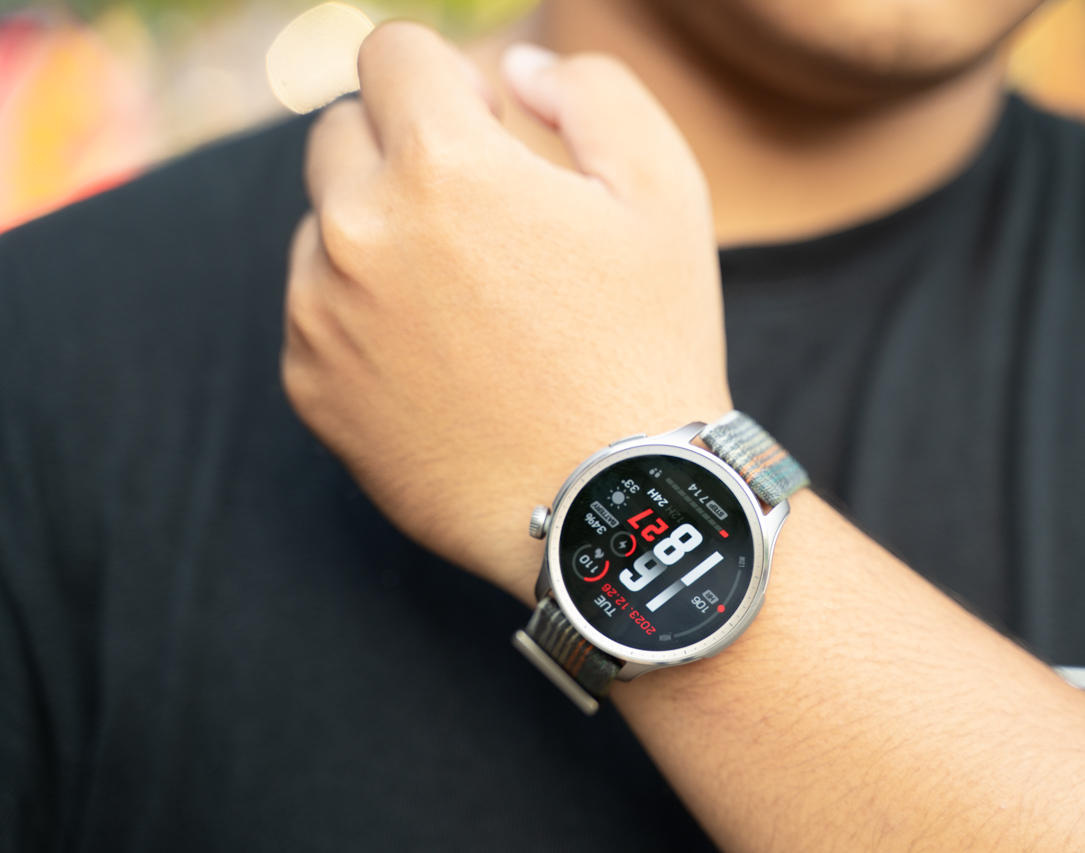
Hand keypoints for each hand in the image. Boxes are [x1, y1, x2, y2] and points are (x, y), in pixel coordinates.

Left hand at [282, 23, 731, 600]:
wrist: (612, 505)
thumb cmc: (649, 346)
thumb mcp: (666, 192)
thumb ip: (591, 89)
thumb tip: (513, 68)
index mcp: (440, 163)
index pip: (392, 53)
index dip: (450, 81)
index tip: (488, 129)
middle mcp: (356, 229)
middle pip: (340, 131)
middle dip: (402, 148)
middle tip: (478, 215)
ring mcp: (320, 314)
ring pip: (324, 225)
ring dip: (380, 234)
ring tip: (468, 304)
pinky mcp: (310, 386)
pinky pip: (316, 310)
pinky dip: (363, 316)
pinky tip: (442, 362)